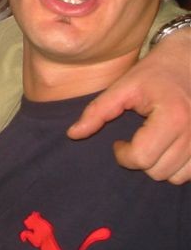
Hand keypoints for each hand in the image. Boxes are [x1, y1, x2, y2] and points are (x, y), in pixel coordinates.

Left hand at [68, 28, 190, 183]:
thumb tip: (73, 134)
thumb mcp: (123, 87)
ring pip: (176, 177)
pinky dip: (177, 167)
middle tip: (134, 141)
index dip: (122, 155)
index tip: (118, 142)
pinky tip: (167, 148)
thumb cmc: (156, 72)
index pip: (142, 158)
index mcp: (173, 117)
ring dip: (158, 166)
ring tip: (151, 144)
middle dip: (139, 160)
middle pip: (158, 171)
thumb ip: (98, 111)